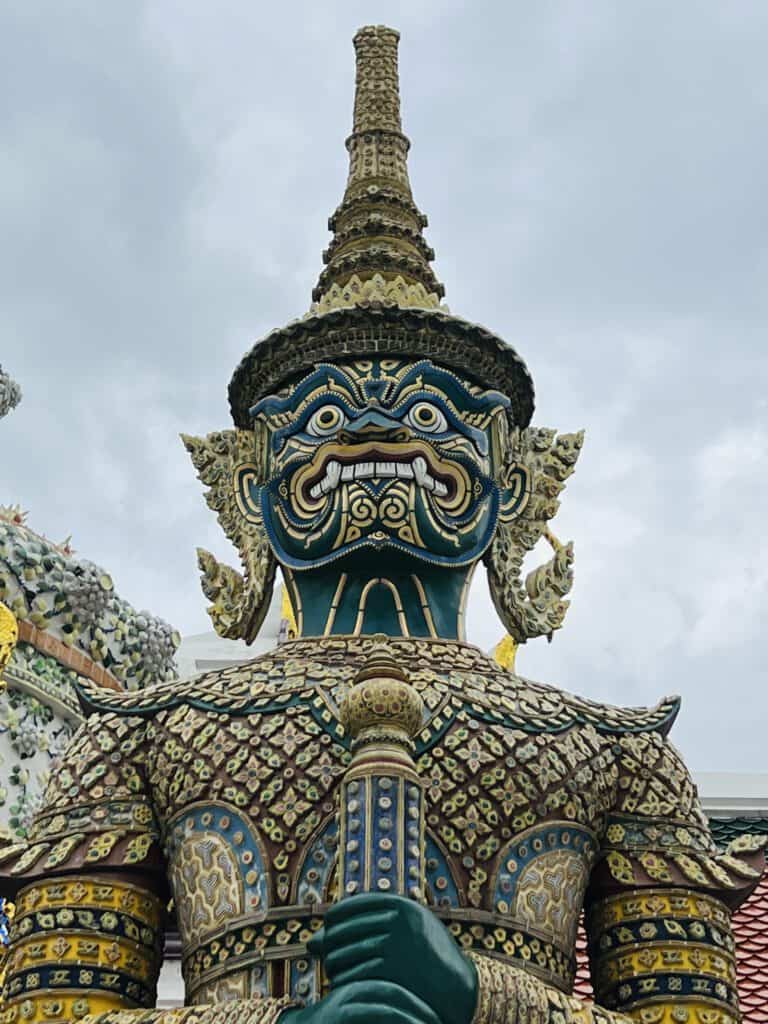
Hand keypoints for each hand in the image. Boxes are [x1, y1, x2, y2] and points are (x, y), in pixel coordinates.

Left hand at [309, 894, 477, 1023]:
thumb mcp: (407, 930)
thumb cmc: (427, 957)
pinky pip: (351, 976)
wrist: (459, 988)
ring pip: (341, 954)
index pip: (346, 908)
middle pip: (340, 931)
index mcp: (400, 904)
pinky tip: (341, 986)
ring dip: (331, 966)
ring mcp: (394, 945)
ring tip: (333, 972)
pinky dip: (341, 982)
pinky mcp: (390, 971)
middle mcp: (396, 920)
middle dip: (328, 946)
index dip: (332, 922)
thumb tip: (311, 941)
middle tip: (324, 958)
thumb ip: (367, 927)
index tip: (329, 935)